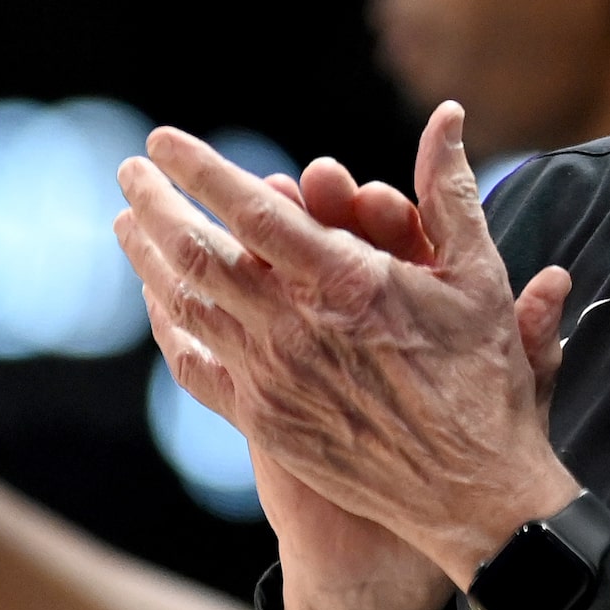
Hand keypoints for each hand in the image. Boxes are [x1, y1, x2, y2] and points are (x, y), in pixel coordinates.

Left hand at [114, 104, 576, 599]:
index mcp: (348, 286)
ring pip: (186, 308)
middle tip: (129, 171)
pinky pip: (195, 365)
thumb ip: (452, 191)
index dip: (202, 171)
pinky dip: (167, 325)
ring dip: (148, 258)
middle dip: (156, 205)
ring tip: (126, 223)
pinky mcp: (263, 421)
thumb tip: (447, 116)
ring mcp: (272, 380)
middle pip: (198, 256)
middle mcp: (296, 331)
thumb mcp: (480, 277)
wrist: (471, 494)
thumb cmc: (483, 381)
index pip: (253, 214)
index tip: (164, 139)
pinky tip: (157, 299)